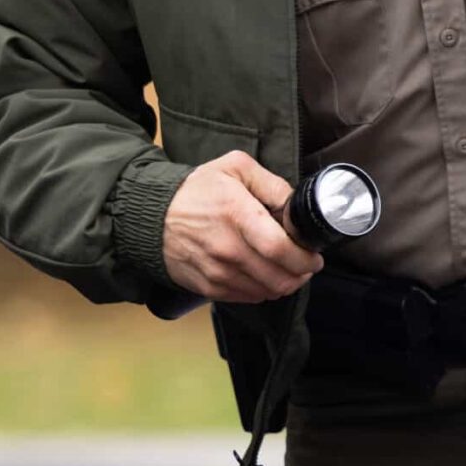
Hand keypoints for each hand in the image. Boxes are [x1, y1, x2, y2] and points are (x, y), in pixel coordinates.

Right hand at [161, 150, 322, 303]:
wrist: (151, 216)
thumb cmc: (196, 190)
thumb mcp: (235, 167)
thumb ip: (272, 183)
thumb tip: (294, 207)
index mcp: (237, 214)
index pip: (279, 248)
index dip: (304, 258)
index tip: (314, 256)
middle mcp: (227, 248)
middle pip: (278, 277)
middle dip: (300, 274)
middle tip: (306, 265)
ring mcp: (217, 271)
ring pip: (266, 291)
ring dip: (284, 284)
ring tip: (286, 269)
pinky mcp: (209, 287)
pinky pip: (248, 297)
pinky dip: (262, 289)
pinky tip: (263, 274)